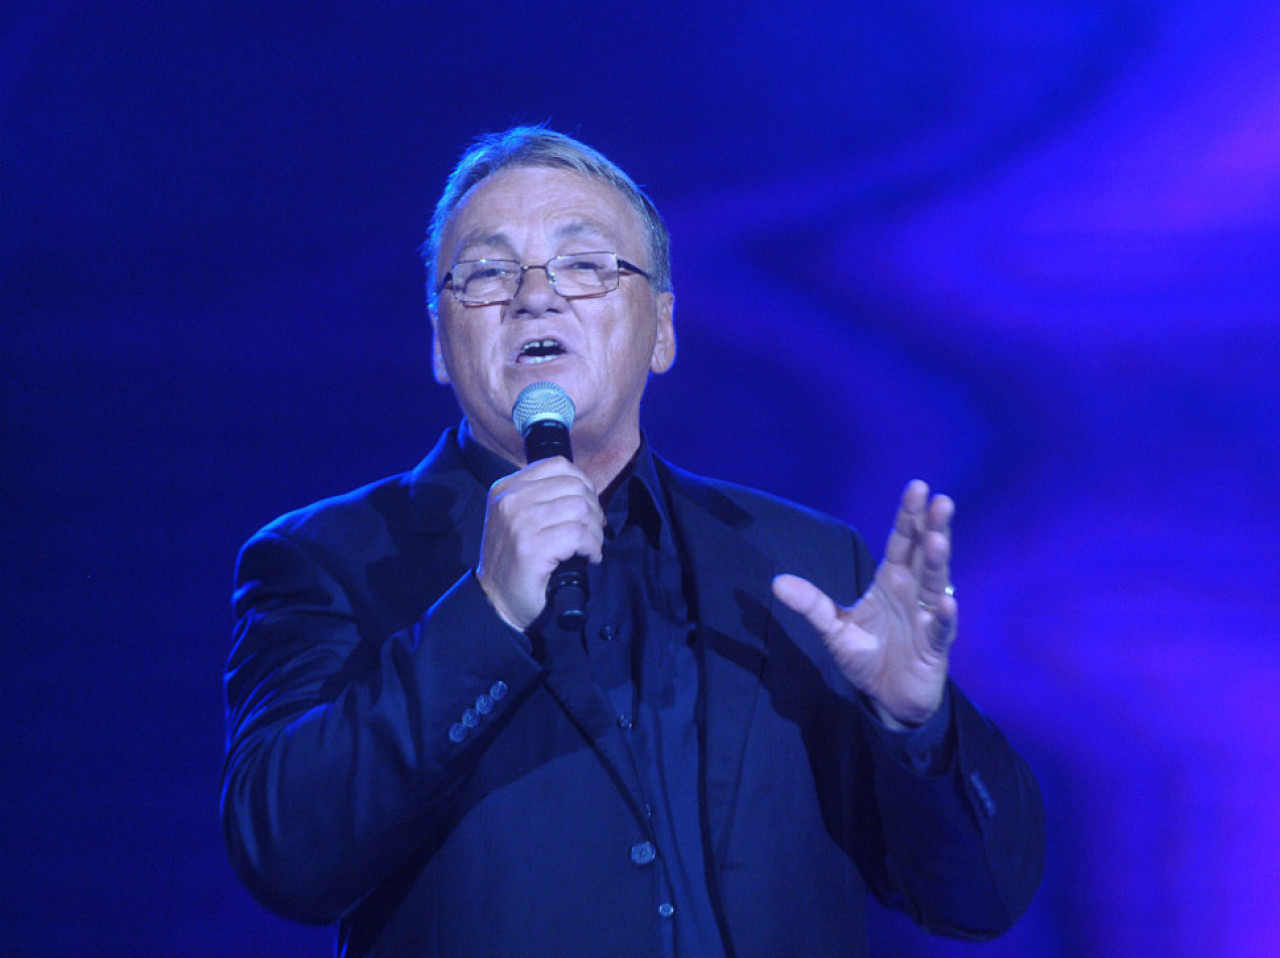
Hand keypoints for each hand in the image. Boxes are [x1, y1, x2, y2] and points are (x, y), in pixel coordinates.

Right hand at [476, 457, 604, 630]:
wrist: (495, 601)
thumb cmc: (514, 561)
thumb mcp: (518, 518)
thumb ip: (543, 498)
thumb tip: (588, 494)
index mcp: (506, 488)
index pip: (558, 465)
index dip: (584, 485)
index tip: (588, 508)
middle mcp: (510, 500)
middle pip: (574, 486)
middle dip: (593, 510)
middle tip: (592, 533)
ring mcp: (519, 523)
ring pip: (580, 509)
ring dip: (595, 531)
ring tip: (590, 547)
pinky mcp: (531, 547)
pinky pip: (579, 535)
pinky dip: (592, 547)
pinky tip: (589, 558)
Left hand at [772, 480, 956, 727]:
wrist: (888, 697)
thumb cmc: (868, 655)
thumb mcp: (833, 628)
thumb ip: (811, 604)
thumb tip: (776, 582)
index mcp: (892, 581)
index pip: (901, 542)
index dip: (908, 516)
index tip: (917, 487)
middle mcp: (914, 593)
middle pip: (924, 554)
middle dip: (933, 527)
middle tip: (940, 500)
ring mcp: (927, 618)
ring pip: (936, 585)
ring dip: (938, 562)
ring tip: (939, 538)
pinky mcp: (935, 648)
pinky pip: (941, 630)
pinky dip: (944, 617)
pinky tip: (946, 603)